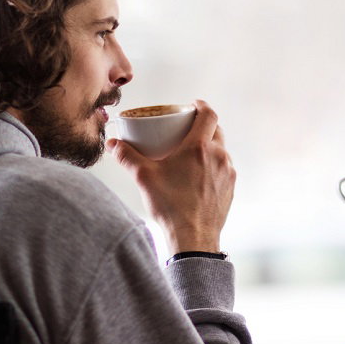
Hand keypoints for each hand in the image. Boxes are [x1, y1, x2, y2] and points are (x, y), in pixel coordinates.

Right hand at [108, 100, 234, 252]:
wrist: (193, 238)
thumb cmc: (170, 206)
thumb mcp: (144, 177)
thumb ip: (127, 157)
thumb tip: (113, 144)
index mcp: (199, 148)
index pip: (208, 115)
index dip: (201, 106)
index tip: (193, 105)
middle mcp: (219, 157)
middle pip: (216, 131)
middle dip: (204, 126)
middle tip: (188, 129)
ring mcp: (227, 173)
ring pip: (221, 150)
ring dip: (210, 147)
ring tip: (192, 153)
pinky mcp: (230, 188)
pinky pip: (224, 169)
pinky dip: (214, 165)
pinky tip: (200, 175)